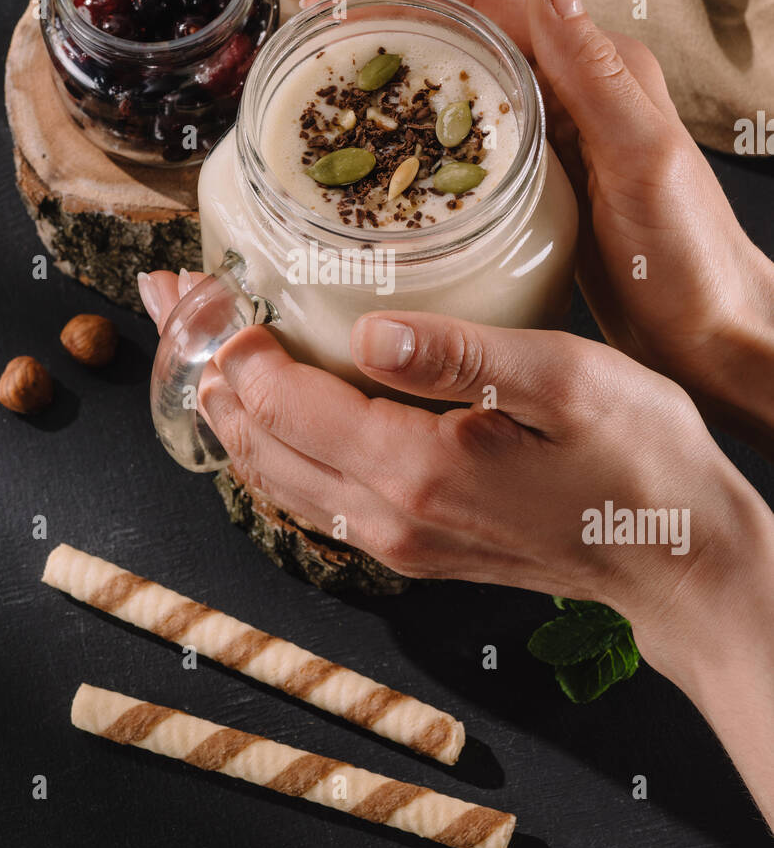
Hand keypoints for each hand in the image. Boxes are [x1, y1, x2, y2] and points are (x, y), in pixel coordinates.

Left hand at [202, 307, 773, 828]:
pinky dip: (271, 452)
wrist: (678, 560)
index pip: (283, 403)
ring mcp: (397, 542)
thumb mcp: (567, 382)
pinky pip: (313, 500)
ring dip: (229, 413)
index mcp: (415, 471)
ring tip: (193, 352)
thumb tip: (368, 329)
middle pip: (258, 443)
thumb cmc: (640, 463)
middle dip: (207, 369)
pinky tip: (263, 418)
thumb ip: (460, 354)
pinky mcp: (413, 546)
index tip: (200, 287)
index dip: (231, 343)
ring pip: (276, 478)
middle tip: (169, 302)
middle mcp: (389, 519)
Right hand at [303, 0, 773, 452]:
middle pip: (463, 39)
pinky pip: (467, 150)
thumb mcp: (643, 158)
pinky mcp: (540, 188)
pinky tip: (381, 171)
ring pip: (460, 93)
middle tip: (316, 52)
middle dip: (387, 32)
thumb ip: (596, 71)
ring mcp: (555, 141)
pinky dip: (419, 148)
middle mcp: (574, 92)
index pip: (485, 3)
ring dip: (396, 88)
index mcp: (599, 68)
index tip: (336, 8)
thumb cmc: (693, 258)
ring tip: (330, 104)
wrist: (714, 336)